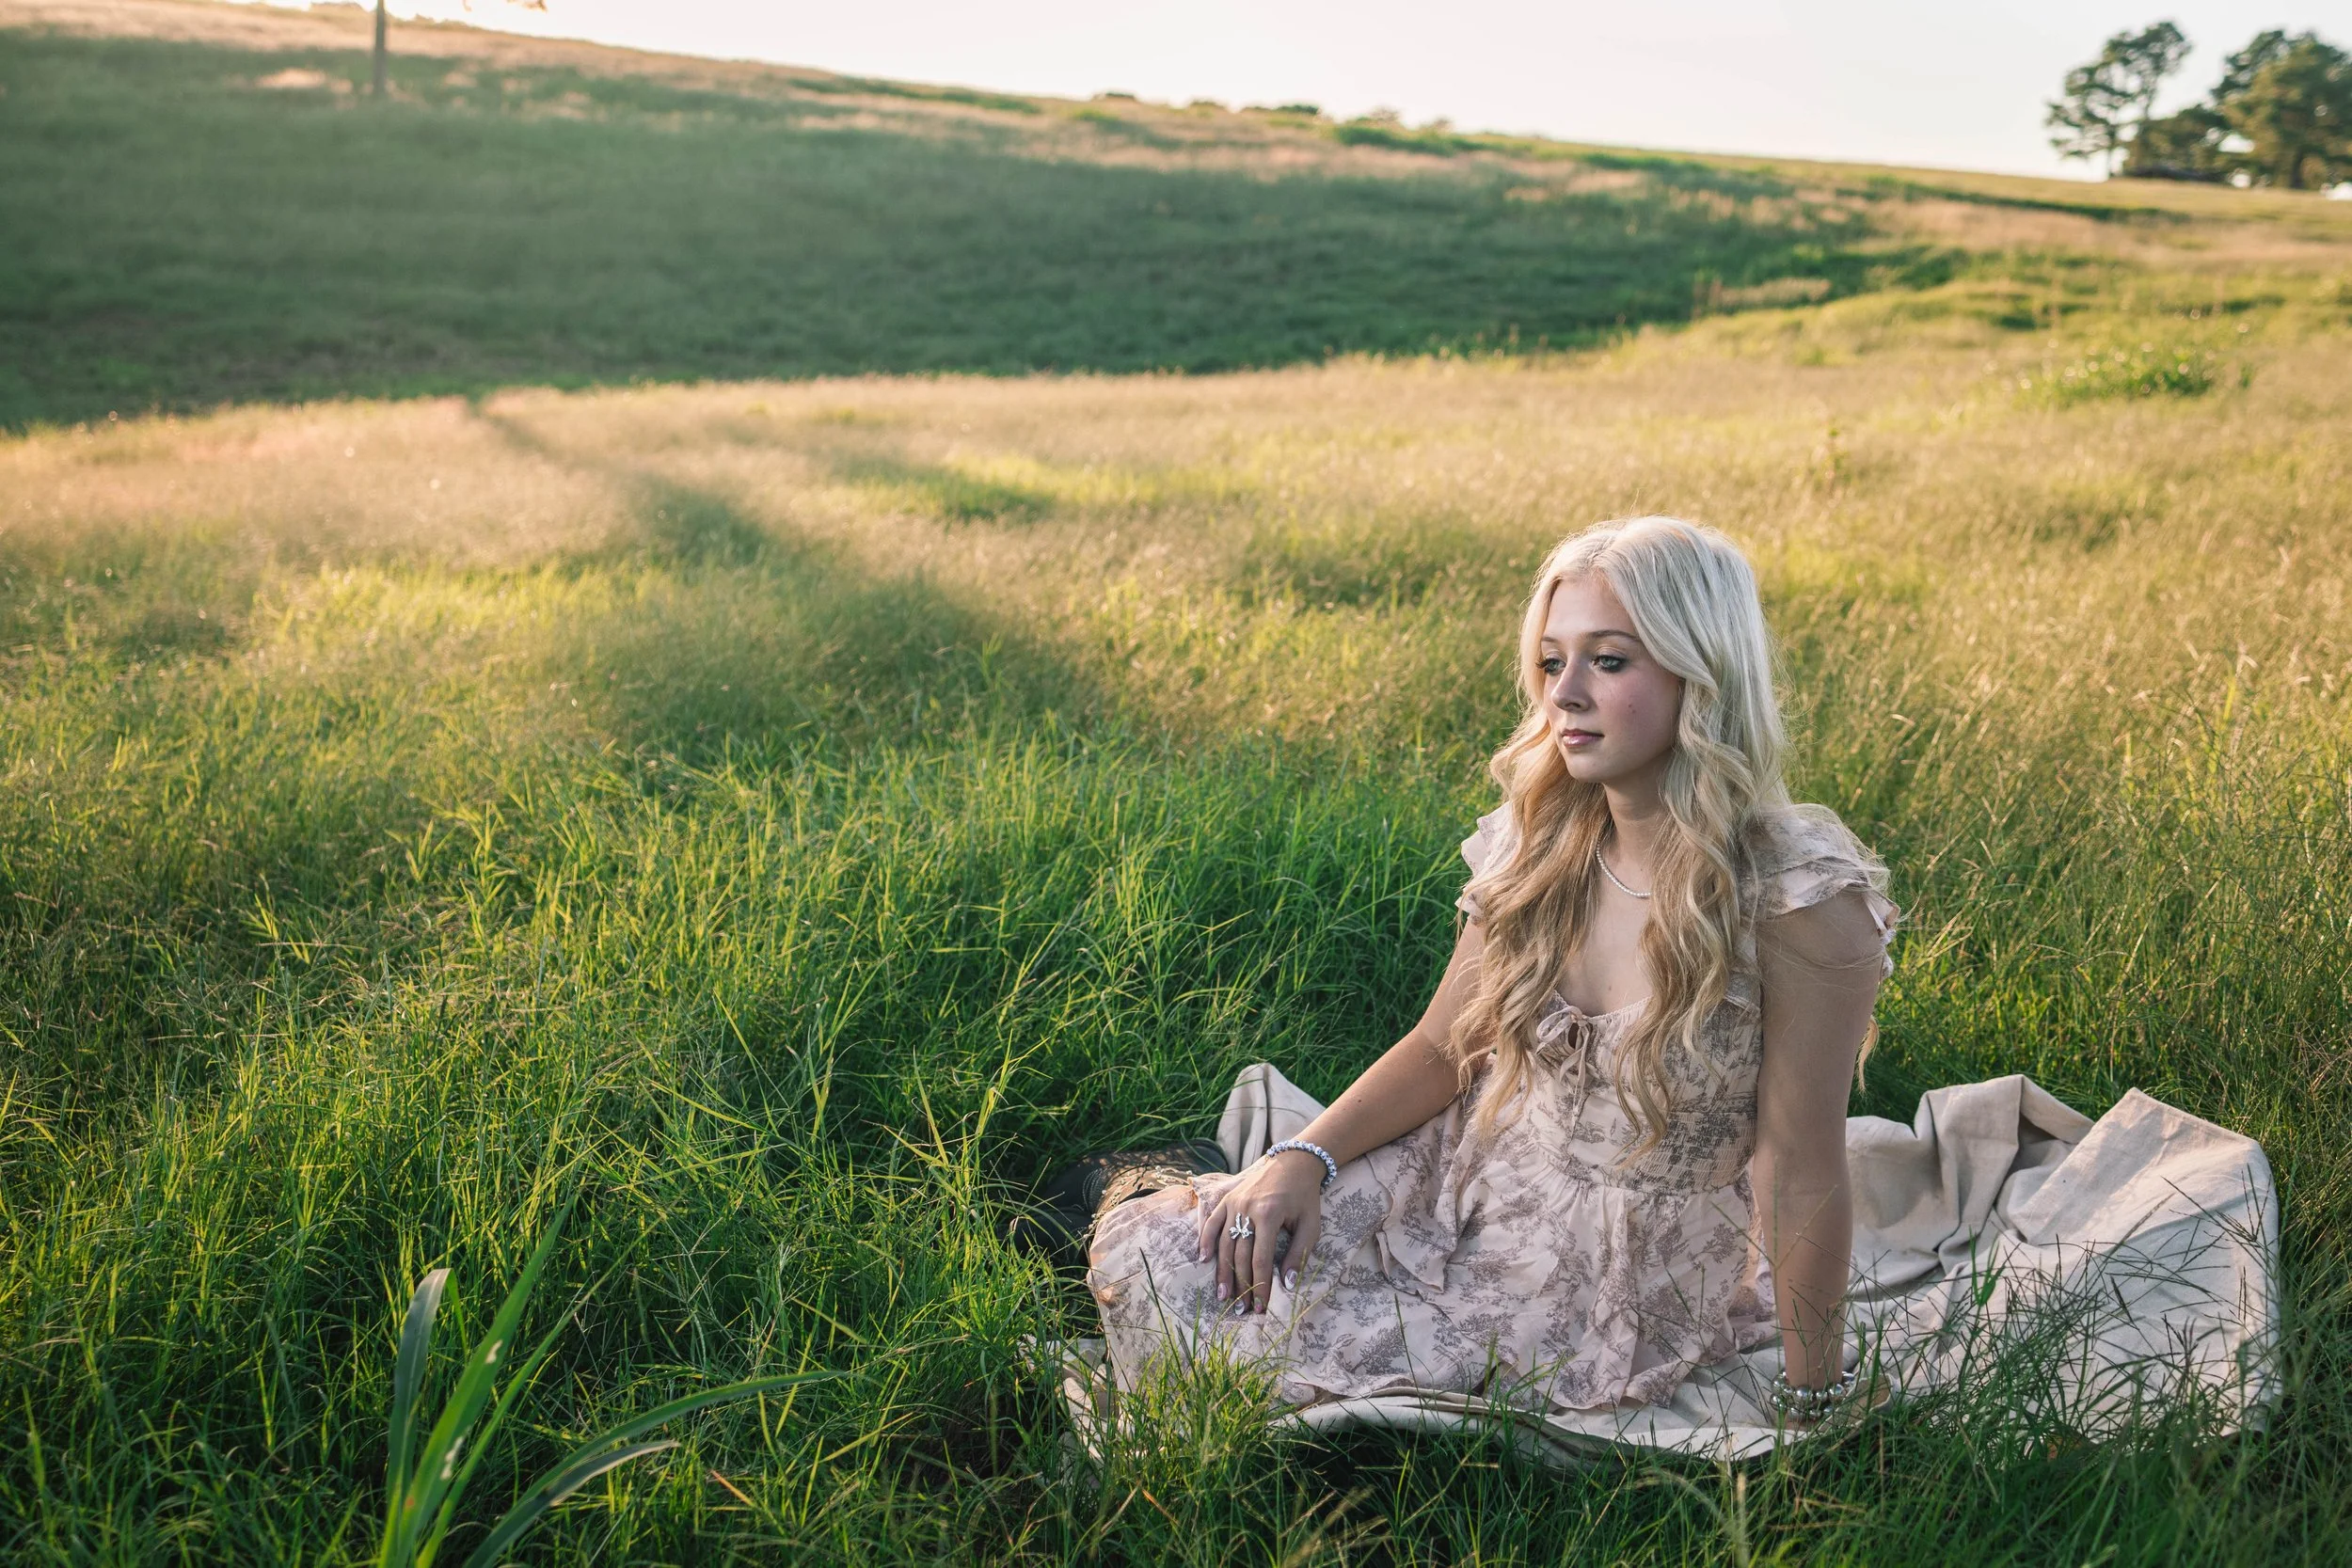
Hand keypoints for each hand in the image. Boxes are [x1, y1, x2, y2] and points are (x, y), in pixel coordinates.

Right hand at [1197, 1149, 1325, 1313]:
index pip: (1261, 1259)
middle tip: (1241, 1309)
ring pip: (1224, 1243)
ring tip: (1223, 1295)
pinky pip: (1212, 1222)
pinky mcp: (1227, 1199)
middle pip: (1240, 1255)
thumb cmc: (1304, 1197)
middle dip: (1241, 1285)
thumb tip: (1287, 1284)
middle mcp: (1247, 1209)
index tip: (1261, 1306)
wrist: (1294, 1162)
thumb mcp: (1310, 1225)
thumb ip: (1299, 1254)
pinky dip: (1206, 1240)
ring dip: (1222, 1271)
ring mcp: (1234, 1203)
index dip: (1260, 1285)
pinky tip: (1204, 1260)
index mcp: (1270, 1215)